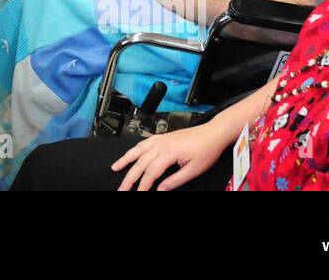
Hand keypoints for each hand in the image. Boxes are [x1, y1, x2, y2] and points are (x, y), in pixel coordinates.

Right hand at [111, 123, 229, 190]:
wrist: (213, 133)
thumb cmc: (206, 150)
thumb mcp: (193, 170)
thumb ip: (175, 181)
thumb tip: (161, 189)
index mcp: (168, 153)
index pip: (150, 173)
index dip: (143, 186)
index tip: (138, 194)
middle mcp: (161, 144)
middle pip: (140, 163)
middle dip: (129, 177)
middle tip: (122, 188)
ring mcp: (160, 139)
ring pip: (137, 150)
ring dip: (125, 159)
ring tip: (115, 167)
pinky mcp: (162, 137)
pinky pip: (143, 142)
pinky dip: (134, 149)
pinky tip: (131, 153)